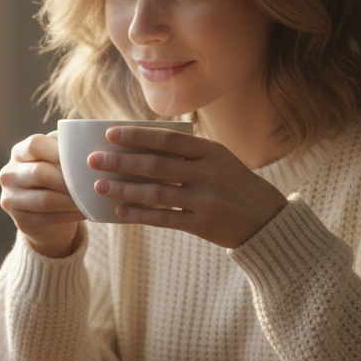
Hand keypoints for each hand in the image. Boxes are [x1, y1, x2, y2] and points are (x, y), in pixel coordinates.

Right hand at [0, 133, 84, 257]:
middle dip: (70, 179)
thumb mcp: (58, 160)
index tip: (86, 157)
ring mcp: (11, 199)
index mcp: (19, 152)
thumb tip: (94, 147)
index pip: (35, 145)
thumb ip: (68, 150)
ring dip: (73, 199)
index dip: (60, 151)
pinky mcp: (21, 221)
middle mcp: (9, 174)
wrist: (45, 214)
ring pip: (46, 199)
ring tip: (93, 198)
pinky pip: (50, 218)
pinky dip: (72, 214)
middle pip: (40, 173)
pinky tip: (87, 211)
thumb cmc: (57, 177)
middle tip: (94, 181)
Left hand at [87, 126, 286, 248]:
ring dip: (124, 188)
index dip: (137, 135)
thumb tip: (139, 145)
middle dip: (121, 161)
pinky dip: (140, 214)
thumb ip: (187, 153)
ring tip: (99, 186)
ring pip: (157, 193)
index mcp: (212, 151)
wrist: (267, 220)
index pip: (168, 139)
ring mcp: (207, 201)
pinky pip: (165, 219)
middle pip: (157, 165)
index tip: (109, 134)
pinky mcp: (204, 226)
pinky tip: (120, 210)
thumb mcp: (219, 160)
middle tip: (94, 160)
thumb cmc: (233, 185)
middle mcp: (210, 173)